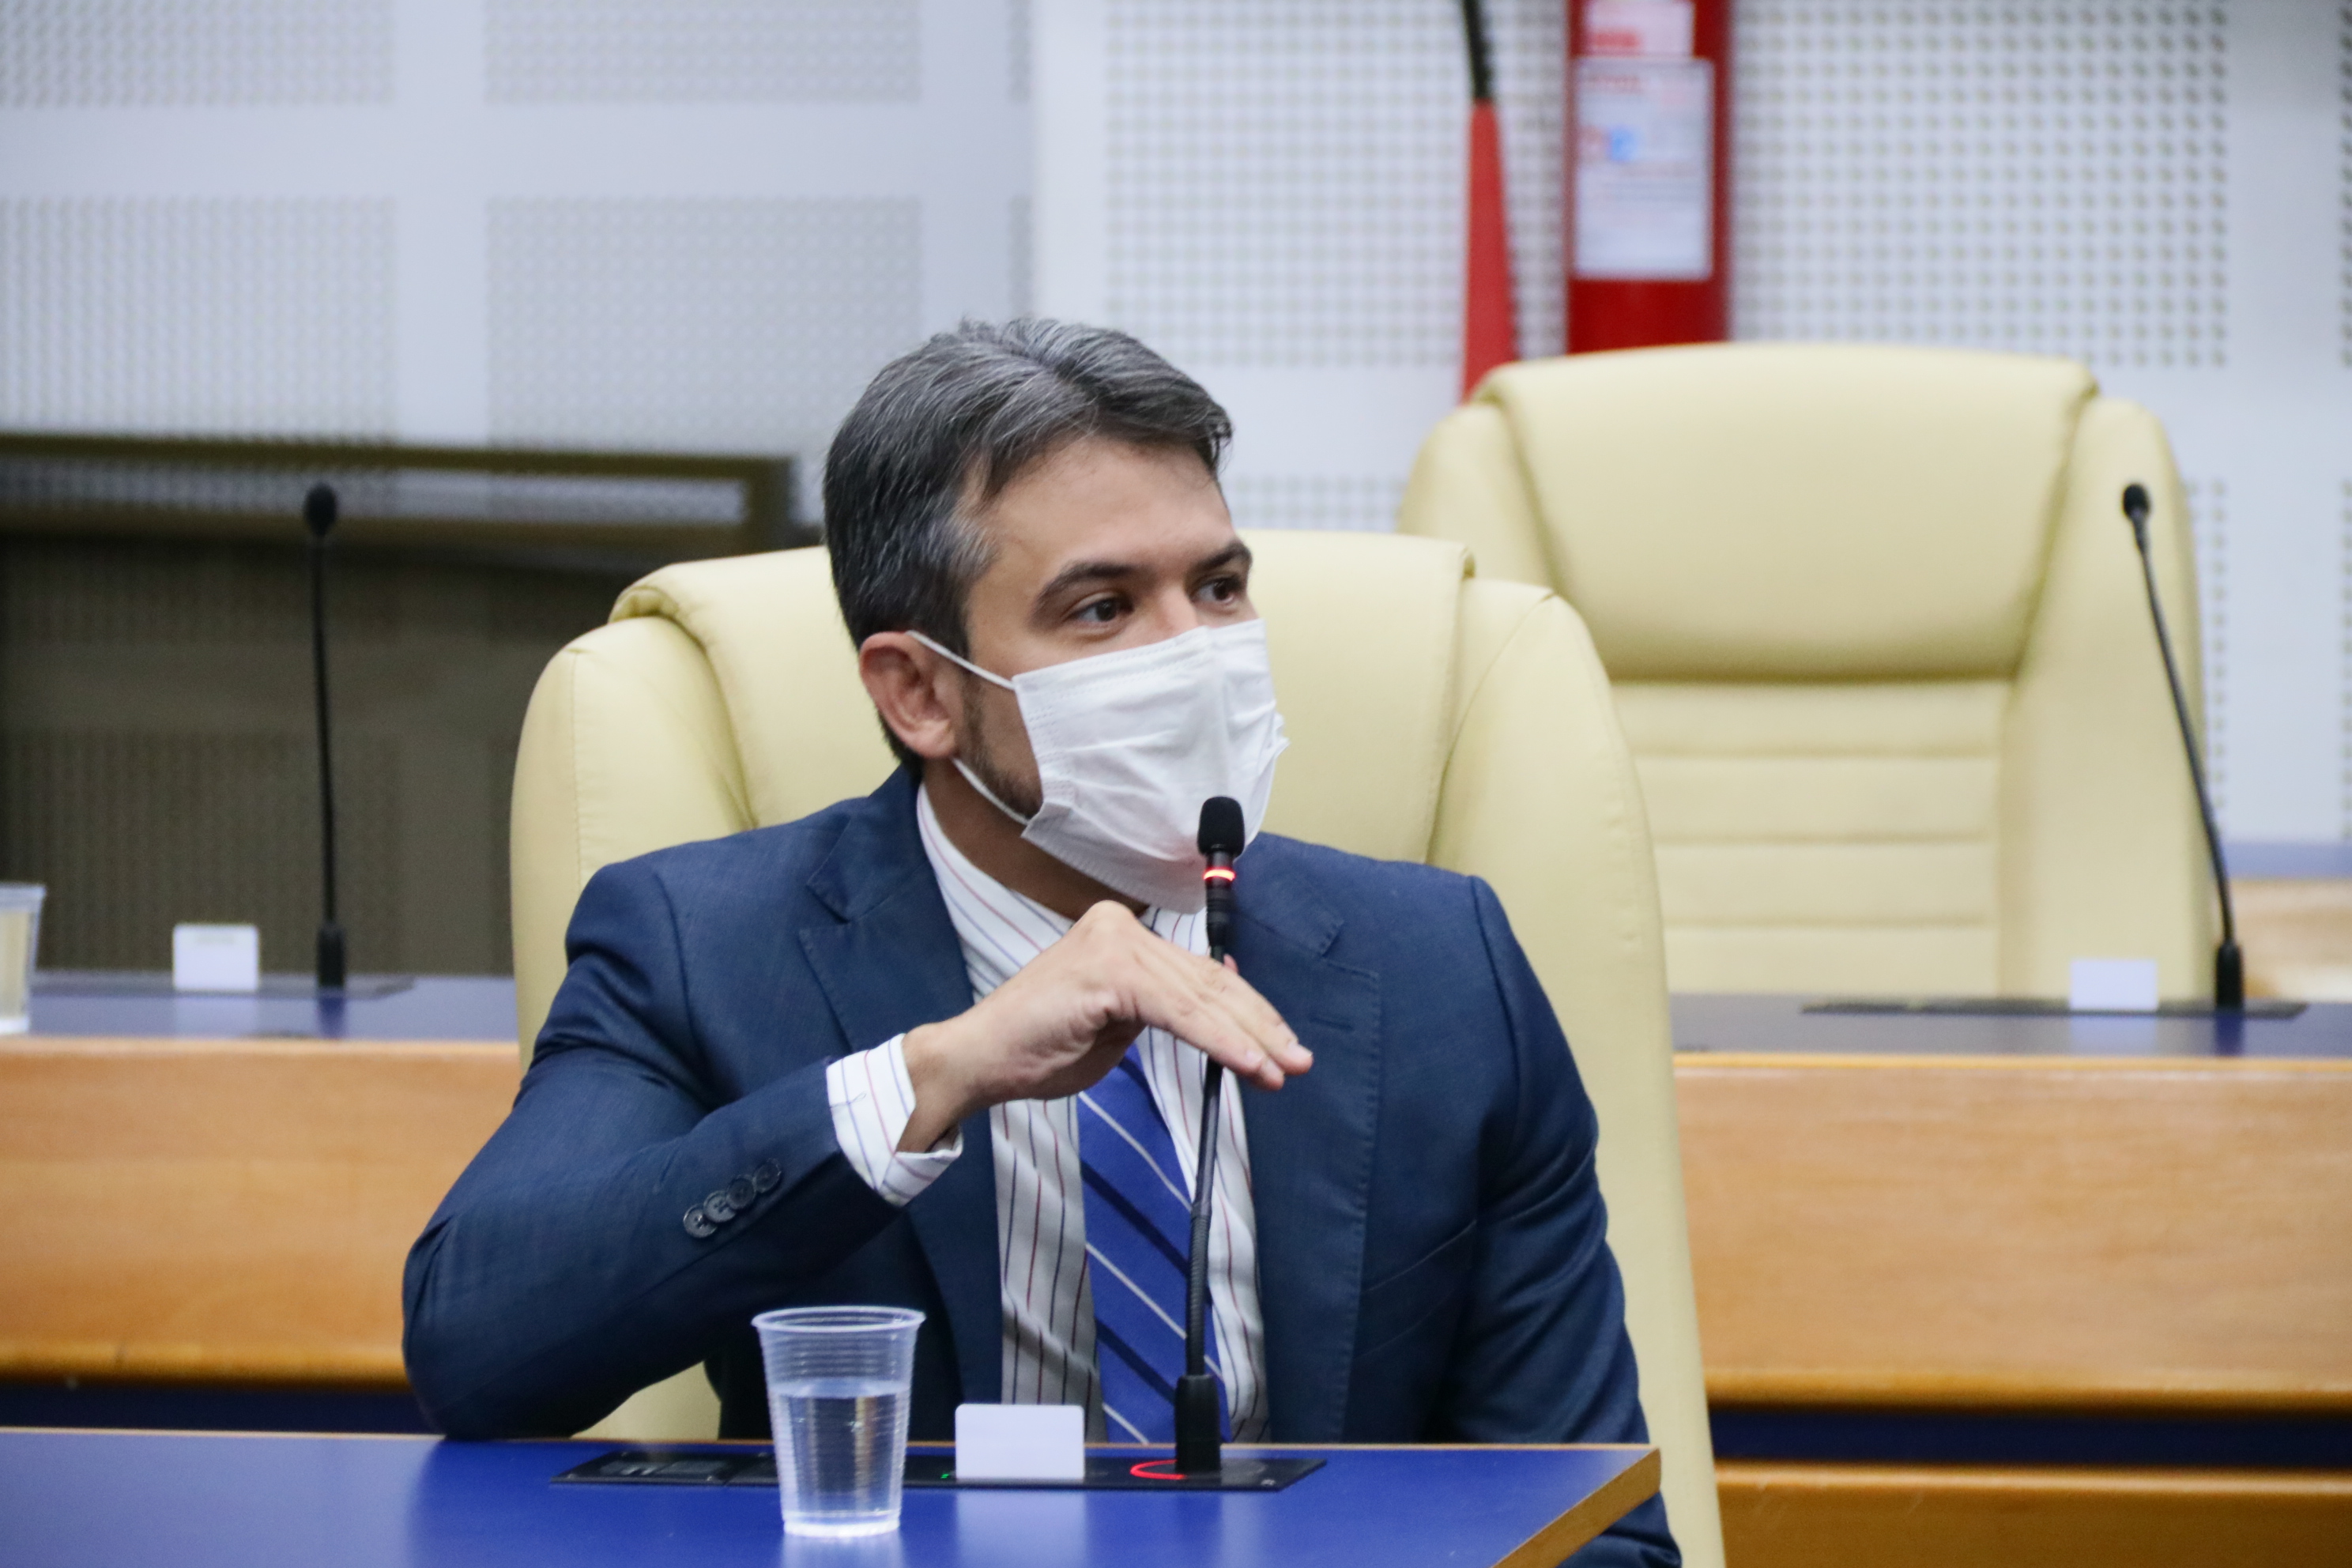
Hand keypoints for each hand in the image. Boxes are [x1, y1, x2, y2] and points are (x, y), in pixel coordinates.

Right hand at [896, 902, 1311, 1150]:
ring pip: (1202, 997)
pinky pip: (1179, 1013)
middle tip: (1298, 1061)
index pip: (1202, 973)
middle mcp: (1120, 927)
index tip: (1282, 1047)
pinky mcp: (1109, 972)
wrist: (979, 1060)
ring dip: (1248, 1040)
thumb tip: (1221, 1004)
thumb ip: (1164, 1008)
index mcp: (1122, 933)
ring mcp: (1114, 943)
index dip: (1249, 1012)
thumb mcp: (1118, 1025)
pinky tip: (1247, 1065)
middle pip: (1210, 981)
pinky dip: (1218, 1041)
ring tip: (1281, 1070)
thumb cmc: (1040, 1048)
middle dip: (1260, 1026)